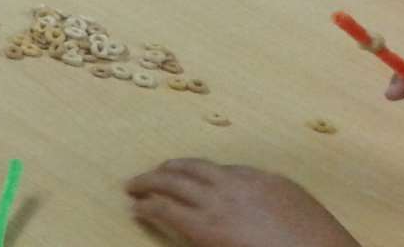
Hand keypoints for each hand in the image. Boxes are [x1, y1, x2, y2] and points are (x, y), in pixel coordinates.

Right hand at [125, 160, 358, 246]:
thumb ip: (200, 242)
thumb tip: (183, 230)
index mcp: (209, 227)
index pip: (163, 209)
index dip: (144, 207)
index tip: (134, 208)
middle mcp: (221, 198)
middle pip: (172, 180)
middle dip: (147, 181)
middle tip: (132, 185)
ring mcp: (247, 183)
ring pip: (199, 165)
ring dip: (174, 167)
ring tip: (163, 169)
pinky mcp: (272, 178)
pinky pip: (231, 167)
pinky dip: (211, 170)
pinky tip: (211, 175)